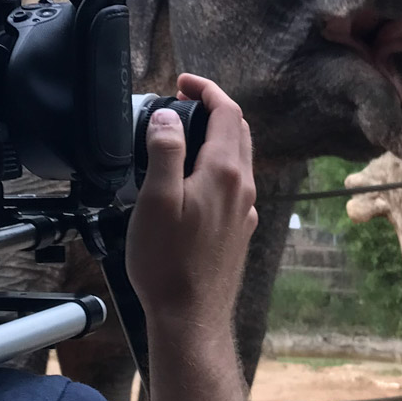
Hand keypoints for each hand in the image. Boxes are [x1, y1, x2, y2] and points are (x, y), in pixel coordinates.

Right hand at [126, 73, 255, 346]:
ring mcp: (245, 210)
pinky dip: (219, 166)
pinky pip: (236, 184)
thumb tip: (169, 115)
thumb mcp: (156, 199)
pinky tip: (196, 180)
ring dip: (218, 137)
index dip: (207, 90)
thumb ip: (164, 151)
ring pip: (240, 158)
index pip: (227, 112)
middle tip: (182, 103)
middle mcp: (243, 186)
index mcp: (225, 171)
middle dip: (213, 109)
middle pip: (238, 131)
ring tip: (185, 136)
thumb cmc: (168, 262)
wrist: (191, 317)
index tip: (183, 83)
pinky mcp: (240, 230)